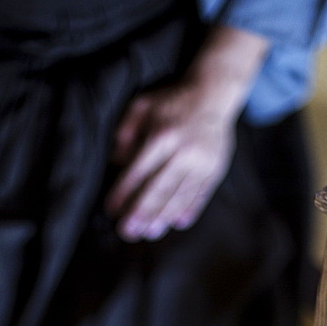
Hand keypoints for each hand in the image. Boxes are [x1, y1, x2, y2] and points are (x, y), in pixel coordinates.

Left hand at [106, 82, 237, 241]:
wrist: (213, 93)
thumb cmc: (171, 101)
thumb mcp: (142, 106)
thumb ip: (125, 132)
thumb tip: (116, 162)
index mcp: (161, 136)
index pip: (137, 172)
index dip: (123, 195)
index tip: (112, 211)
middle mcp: (182, 151)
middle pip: (158, 190)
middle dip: (140, 214)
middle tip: (127, 232)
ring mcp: (201, 163)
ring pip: (179, 197)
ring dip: (162, 218)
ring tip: (149, 233)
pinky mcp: (214, 169)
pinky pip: (200, 195)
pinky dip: (188, 211)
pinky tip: (176, 223)